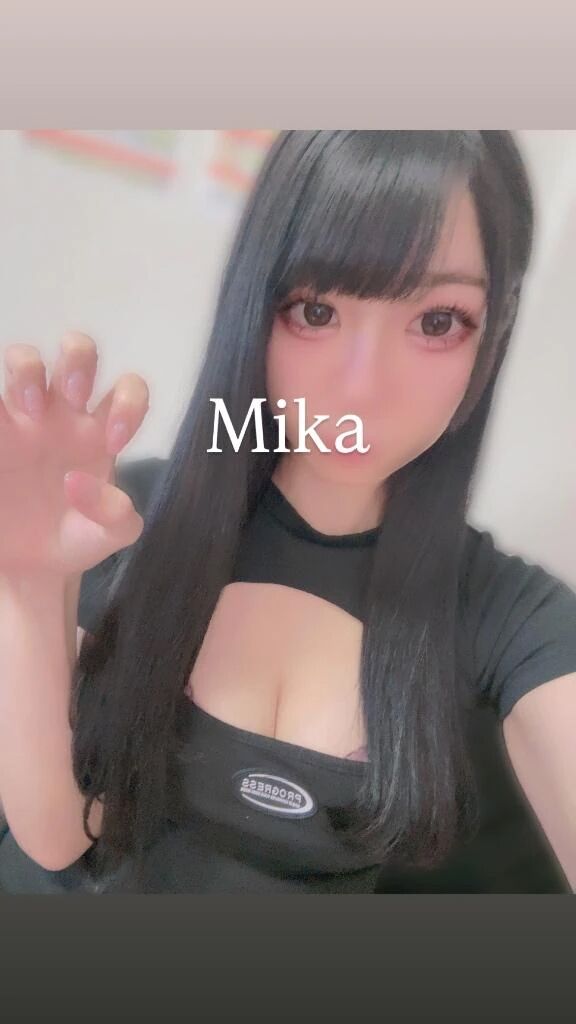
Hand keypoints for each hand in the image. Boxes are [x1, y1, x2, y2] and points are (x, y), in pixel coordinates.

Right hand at [0, 332, 149, 577]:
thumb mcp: (111, 536)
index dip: (129, 403)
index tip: (116, 441)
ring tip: (30, 408)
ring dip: (28, 369)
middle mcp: (64, 415)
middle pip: (76, 354)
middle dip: (77, 360)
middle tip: (74, 394)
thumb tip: (79, 481)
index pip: (126, 390)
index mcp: (101, 432)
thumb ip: (116, 514)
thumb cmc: (76, 540)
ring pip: (23, 360)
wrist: (32, 568)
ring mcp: (23, 420)